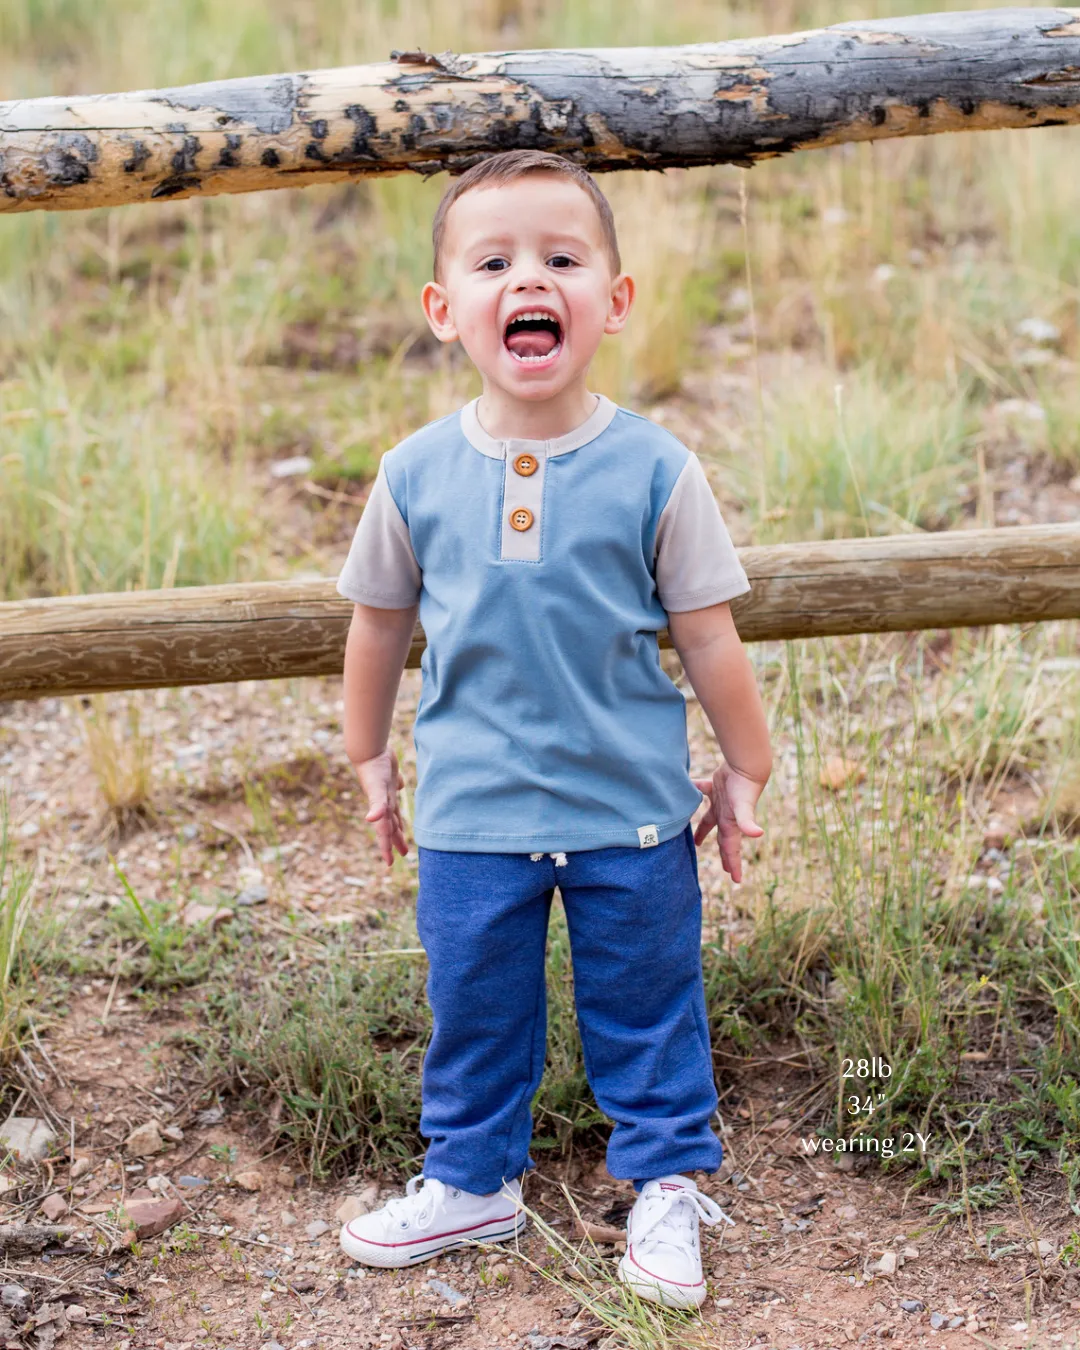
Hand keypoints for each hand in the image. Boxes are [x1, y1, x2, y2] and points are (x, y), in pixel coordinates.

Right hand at [353, 748, 408, 865]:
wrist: (369, 750)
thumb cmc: (373, 771)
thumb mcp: (377, 790)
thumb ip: (377, 805)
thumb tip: (371, 820)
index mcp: (381, 809)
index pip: (385, 833)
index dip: (387, 847)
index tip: (390, 863)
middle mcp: (383, 803)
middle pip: (391, 826)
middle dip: (396, 840)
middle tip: (403, 854)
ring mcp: (386, 791)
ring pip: (393, 811)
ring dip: (398, 822)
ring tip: (403, 830)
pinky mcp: (389, 778)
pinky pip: (395, 789)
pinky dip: (398, 791)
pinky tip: (400, 787)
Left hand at [692, 763, 765, 882]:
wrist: (746, 765)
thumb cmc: (744, 788)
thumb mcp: (744, 807)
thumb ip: (747, 822)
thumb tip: (758, 834)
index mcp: (731, 825)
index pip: (731, 850)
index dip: (734, 865)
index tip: (737, 881)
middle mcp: (726, 816)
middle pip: (722, 840)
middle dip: (723, 855)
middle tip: (724, 869)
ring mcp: (721, 802)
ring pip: (709, 820)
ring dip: (703, 831)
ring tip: (695, 842)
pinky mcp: (715, 787)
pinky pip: (701, 791)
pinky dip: (695, 791)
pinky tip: (685, 793)